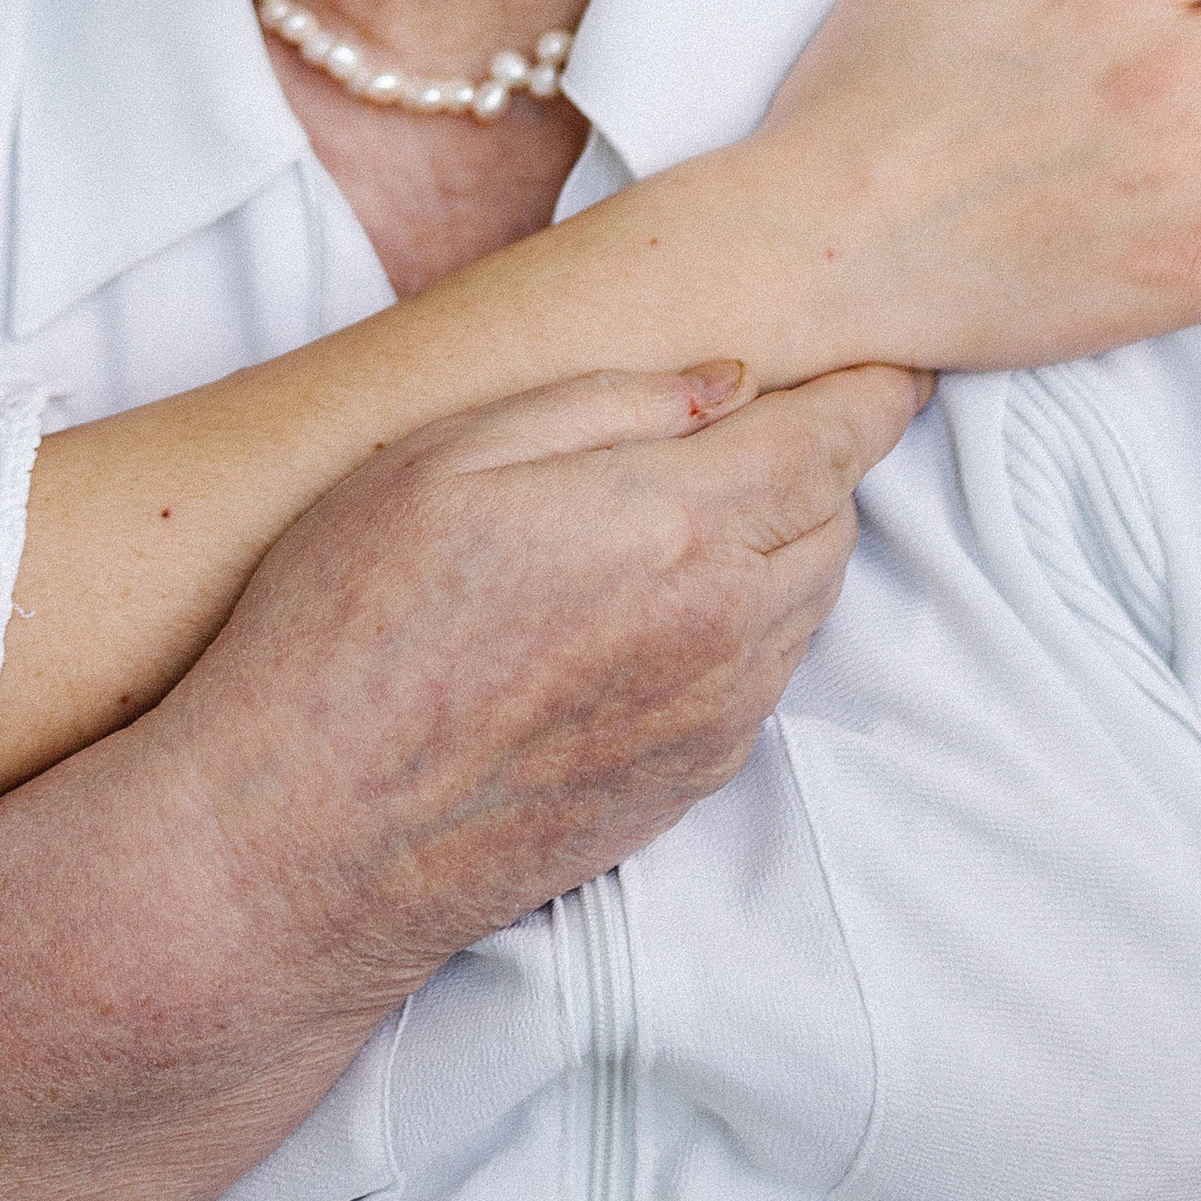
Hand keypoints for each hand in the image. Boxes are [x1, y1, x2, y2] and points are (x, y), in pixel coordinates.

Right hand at [144, 360, 923, 1005]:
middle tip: (772, 416)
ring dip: (790, 541)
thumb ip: (603, 404)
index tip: (893, 364)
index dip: (872, 394)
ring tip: (708, 502)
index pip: (831, 444)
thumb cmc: (347, 624)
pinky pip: (765, 677)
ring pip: (810, 604)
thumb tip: (728, 385)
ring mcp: (713, 719)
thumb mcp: (446, 456)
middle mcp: (722, 630)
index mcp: (672, 528)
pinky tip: (665, 600)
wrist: (306, 836)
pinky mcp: (688, 785)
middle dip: (822, 459)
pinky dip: (752, 620)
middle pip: (836, 521)